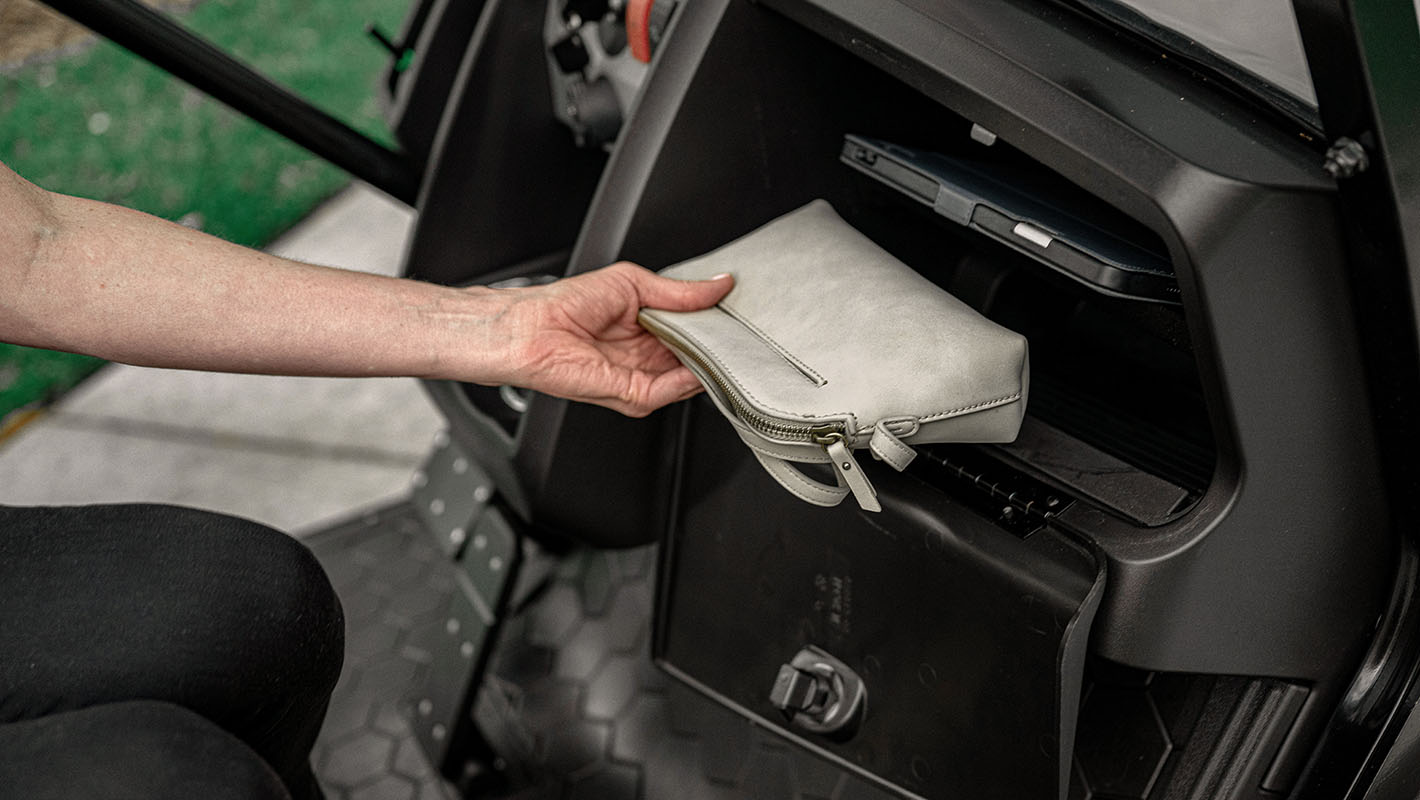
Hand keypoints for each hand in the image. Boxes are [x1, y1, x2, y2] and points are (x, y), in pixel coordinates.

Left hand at [492, 262, 733, 416]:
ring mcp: (640, 376)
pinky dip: (686, 381)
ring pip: (688, 380)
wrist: (530, 328)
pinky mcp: (630, 394)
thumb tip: (720, 284)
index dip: (715, 324)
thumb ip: (680, 291)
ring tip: (724, 346)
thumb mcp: (634, 284)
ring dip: (707, 365)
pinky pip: (668, 392)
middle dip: (717, 347)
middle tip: (738, 332)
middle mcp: (646, 355)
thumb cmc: (566, 303)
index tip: (737, 314)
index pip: (694, 332)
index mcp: (647, 328)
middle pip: (695, 357)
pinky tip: (697, 364)